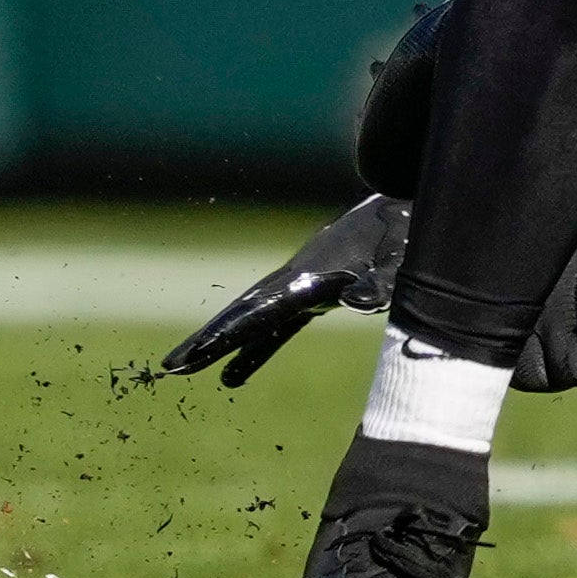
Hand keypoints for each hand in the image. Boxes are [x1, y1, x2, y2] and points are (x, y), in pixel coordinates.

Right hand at [156, 193, 409, 386]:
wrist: (407, 201)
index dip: (225, 337)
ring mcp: (303, 284)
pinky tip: (235, 376)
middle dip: (207, 340)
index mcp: (311, 277)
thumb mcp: (399, 259)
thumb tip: (358, 304)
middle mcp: (297, 280)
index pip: (259, 313)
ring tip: (188, 369)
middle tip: (169, 367)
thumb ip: (381, 281)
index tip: (191, 359)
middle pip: (243, 312)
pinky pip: (274, 326)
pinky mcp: (315, 290)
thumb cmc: (406, 233)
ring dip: (222, 344)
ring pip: (252, 317)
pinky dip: (254, 349)